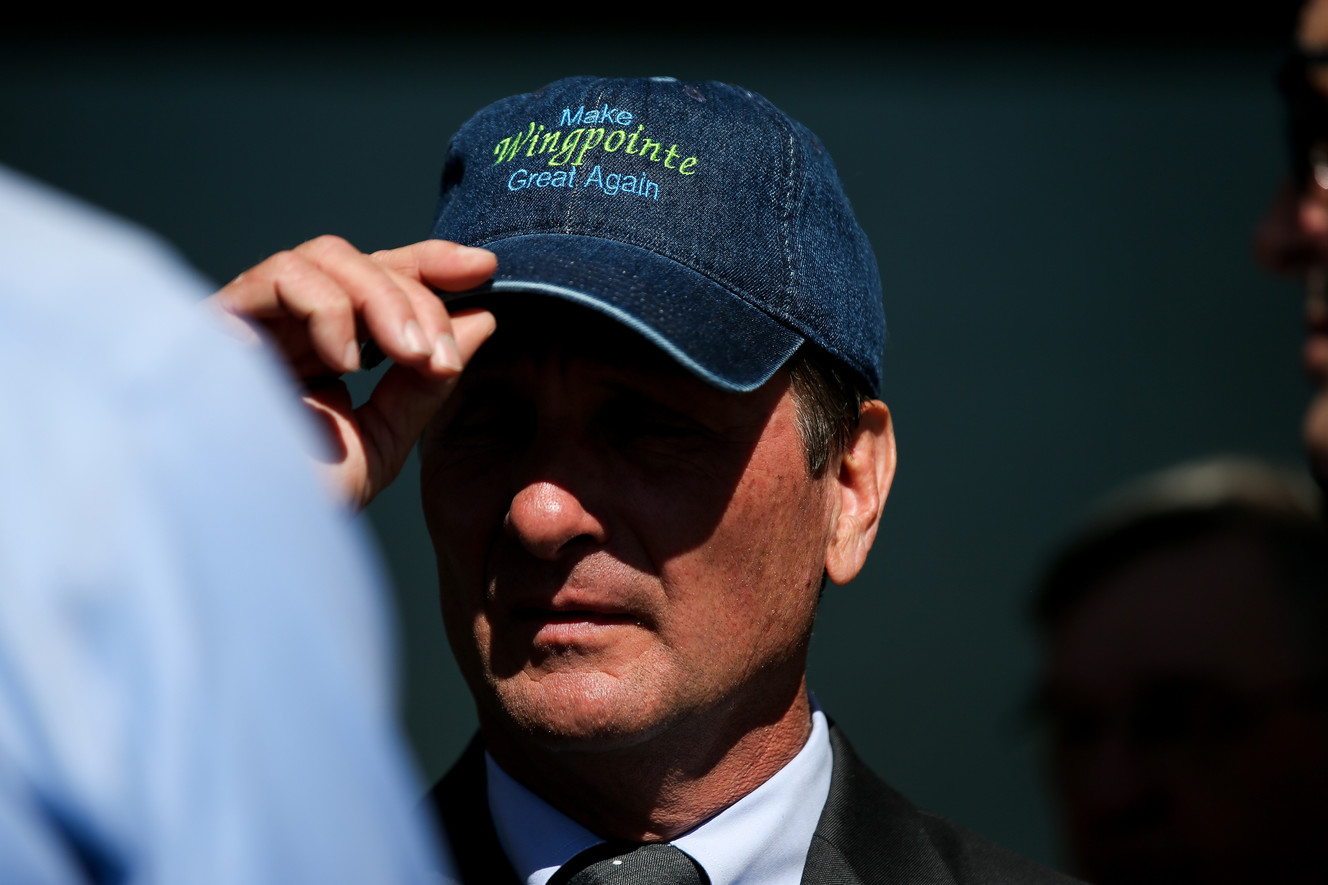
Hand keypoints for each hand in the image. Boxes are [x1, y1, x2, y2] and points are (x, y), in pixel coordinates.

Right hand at [206, 235, 496, 509]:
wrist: (249, 537)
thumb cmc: (304, 499)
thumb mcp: (384, 436)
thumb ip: (427, 381)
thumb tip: (481, 318)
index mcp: (315, 350)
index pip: (374, 279)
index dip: (428, 263)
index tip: (485, 268)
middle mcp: (279, 326)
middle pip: (359, 261)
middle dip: (417, 298)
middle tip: (442, 357)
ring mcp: (247, 319)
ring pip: (326, 257)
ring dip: (385, 299)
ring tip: (412, 357)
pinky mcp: (214, 318)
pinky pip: (282, 275)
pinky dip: (330, 309)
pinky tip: (345, 365)